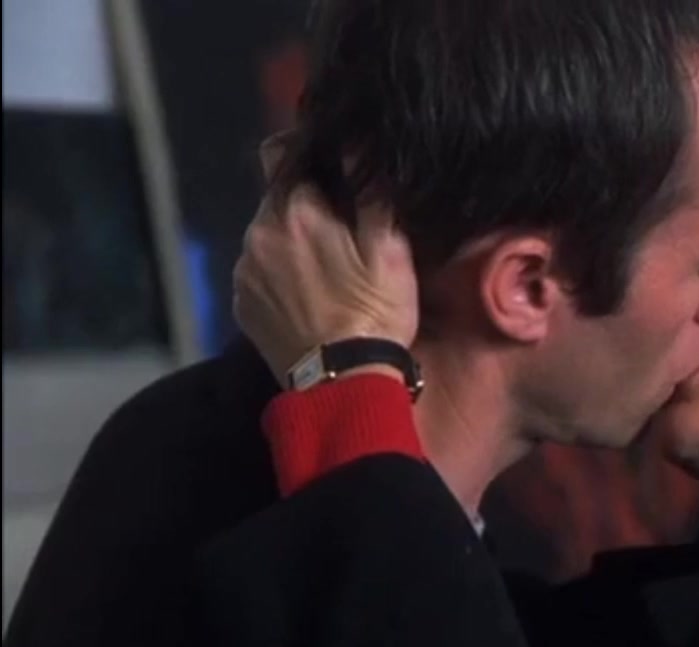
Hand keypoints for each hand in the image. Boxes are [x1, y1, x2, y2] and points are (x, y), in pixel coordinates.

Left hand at [233, 149, 417, 386]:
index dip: (304, 151)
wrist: (342, 385)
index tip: (329, 164)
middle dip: (304, 202)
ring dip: (290, 238)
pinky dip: (279, 272)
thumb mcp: (390, 250)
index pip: (280, 152)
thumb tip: (353, 143)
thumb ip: (370, 193)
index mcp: (295, 212)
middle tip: (341, 226)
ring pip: (266, 234)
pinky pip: (258, 270)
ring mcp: (244, 272)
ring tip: (326, 267)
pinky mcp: (241, 305)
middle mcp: (258, 233)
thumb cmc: (375, 313)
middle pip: (276, 197)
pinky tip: (308, 295)